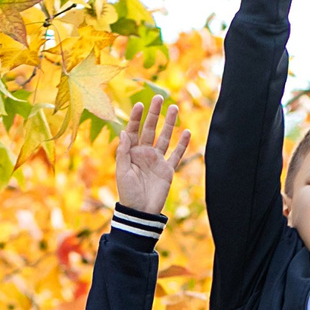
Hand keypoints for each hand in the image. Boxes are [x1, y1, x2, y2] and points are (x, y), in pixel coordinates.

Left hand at [115, 97, 191, 215]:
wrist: (141, 211)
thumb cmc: (128, 193)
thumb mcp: (122, 172)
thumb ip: (123, 152)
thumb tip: (124, 132)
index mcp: (131, 152)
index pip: (134, 130)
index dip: (136, 118)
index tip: (140, 105)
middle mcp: (144, 153)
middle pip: (150, 129)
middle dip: (154, 114)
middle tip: (159, 98)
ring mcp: (157, 160)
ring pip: (164, 137)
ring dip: (169, 124)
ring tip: (174, 108)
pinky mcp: (167, 169)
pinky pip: (176, 154)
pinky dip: (182, 144)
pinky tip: (186, 132)